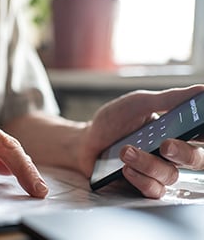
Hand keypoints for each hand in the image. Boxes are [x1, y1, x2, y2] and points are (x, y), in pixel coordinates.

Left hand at [80, 84, 203, 197]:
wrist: (87, 141)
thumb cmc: (111, 121)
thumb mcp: (137, 104)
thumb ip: (168, 100)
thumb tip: (201, 90)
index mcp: (171, 129)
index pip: (200, 135)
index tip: (200, 130)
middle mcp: (167, 151)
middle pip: (195, 160)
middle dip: (183, 153)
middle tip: (165, 144)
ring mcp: (155, 169)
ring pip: (170, 175)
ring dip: (148, 163)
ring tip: (126, 151)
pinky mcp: (142, 184)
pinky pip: (154, 190)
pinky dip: (141, 179)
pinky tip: (125, 168)